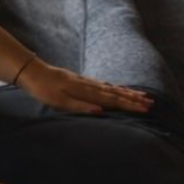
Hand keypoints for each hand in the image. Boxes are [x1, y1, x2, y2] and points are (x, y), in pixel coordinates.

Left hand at [18, 58, 153, 114]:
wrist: (33, 72)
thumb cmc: (43, 90)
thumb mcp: (58, 102)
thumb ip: (79, 107)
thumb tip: (101, 111)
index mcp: (86, 92)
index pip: (112, 100)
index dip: (129, 105)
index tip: (145, 109)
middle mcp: (89, 85)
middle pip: (116, 93)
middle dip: (134, 99)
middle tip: (151, 103)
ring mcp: (86, 81)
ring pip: (111, 88)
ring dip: (127, 93)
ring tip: (141, 95)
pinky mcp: (81, 80)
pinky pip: (104, 85)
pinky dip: (115, 88)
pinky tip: (118, 90)